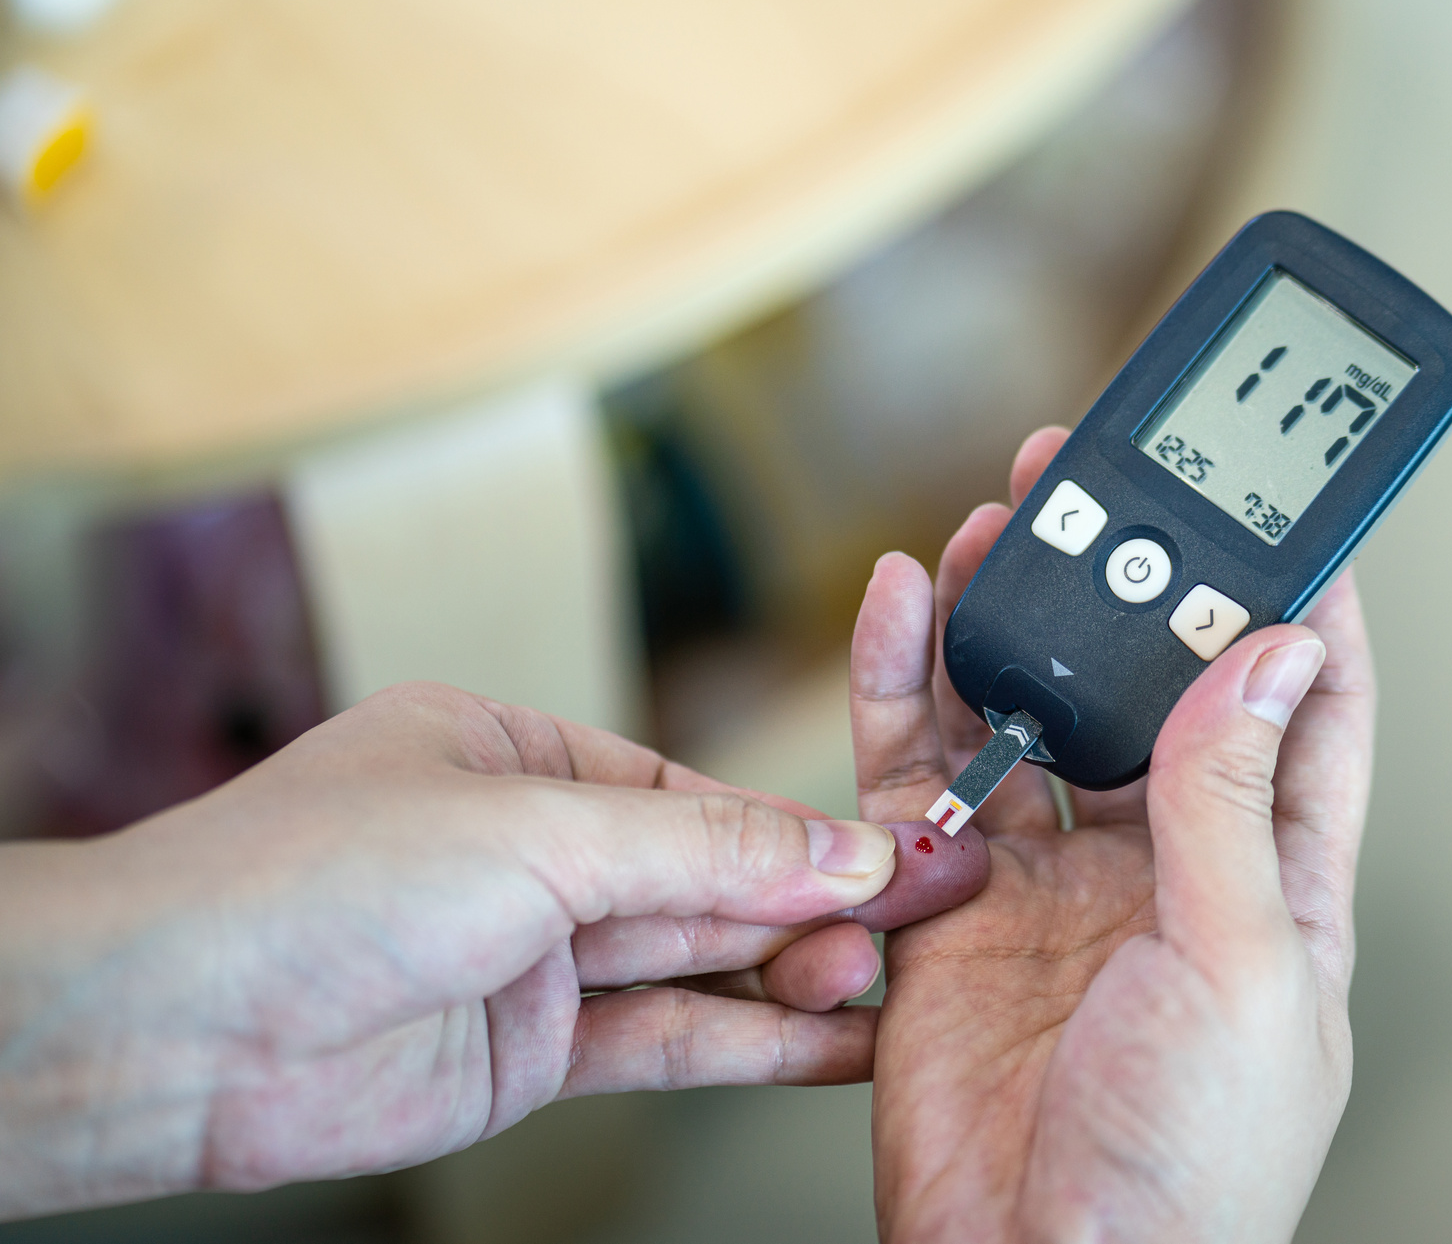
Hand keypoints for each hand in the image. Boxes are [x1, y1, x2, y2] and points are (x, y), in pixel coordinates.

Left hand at [0, 683, 983, 1219]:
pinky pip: (663, 1041)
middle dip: (812, 905)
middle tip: (920, 922)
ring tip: (893, 986)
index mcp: (517, 754)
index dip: (799, 832)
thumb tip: (838, 853)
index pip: (695, 794)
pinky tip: (826, 1044)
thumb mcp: (539, 832)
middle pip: (706, 879)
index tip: (897, 853)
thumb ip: (703, 853)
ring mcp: (532, 956)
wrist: (177, 1027)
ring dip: (793, 977)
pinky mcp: (530, 1051)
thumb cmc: (310, 880)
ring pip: (694, 963)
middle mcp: (530, 852)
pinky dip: (745, 1045)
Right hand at [853, 427, 1375, 1241]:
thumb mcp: (1243, 967)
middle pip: (1150, 689)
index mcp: (1273, 884)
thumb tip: (1266, 656)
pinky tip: (906, 609)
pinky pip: (921, 770)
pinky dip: (904, 685)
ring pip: (1029, 709)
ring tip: (1001, 524)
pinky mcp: (948, 904)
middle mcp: (1162, 868)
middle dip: (1130, 585)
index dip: (1303, 611)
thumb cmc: (1187, 1174)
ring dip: (1017, 615)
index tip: (1288, 516)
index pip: (1307, 716)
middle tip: (1102, 485)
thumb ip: (1233, 805)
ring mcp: (1050, 883)